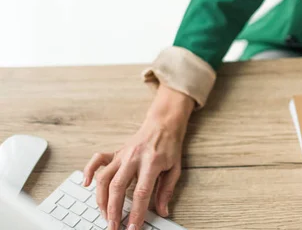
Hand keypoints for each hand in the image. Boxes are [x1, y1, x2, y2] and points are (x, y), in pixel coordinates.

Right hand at [83, 85, 194, 229]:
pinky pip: (97, 160)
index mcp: (152, 162)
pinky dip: (88, 171)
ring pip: (104, 178)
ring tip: (105, 214)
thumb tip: (163, 211)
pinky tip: (85, 184)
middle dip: (113, 211)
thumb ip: (167, 190)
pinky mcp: (115, 152)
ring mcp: (122, 154)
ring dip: (101, 199)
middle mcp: (134, 158)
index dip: (136, 212)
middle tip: (113, 227)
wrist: (164, 123)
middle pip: (118, 187)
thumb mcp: (175, 168)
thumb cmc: (169, 146)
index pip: (141, 192)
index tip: (133, 227)